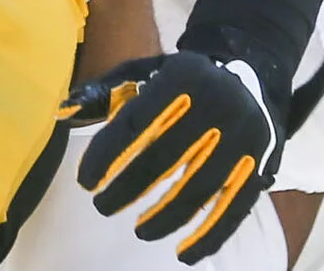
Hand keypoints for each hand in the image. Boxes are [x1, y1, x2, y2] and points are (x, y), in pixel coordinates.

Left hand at [66, 49, 282, 262]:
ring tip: (141, 230)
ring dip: (166, 217)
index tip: (85, 182)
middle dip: (128, 188)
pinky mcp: (260, 162)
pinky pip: (234, 207)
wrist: (252, 71)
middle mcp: (218, 102)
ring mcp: (244, 134)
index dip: (107, 154)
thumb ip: (106, 93)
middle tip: (103, 207)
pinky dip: (210, 235)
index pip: (136, 120)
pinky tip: (185, 254)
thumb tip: (63, 112)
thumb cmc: (184, 81)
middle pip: (165, 157)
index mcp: (183, 75)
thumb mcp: (148, 72)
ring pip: (199, 188)